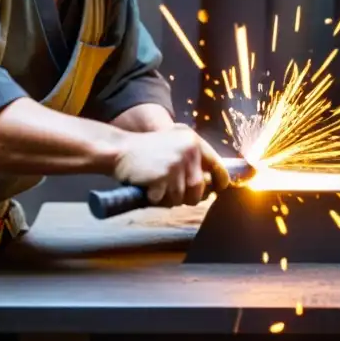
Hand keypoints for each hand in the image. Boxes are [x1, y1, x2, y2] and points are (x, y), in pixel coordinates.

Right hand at [112, 125, 231, 206]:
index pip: (217, 166)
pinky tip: (148, 188)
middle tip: (173, 192)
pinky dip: (155, 199)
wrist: (119, 149)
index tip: (218, 189)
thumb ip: (193, 158)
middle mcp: (189, 150)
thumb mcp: (174, 144)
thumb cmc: (146, 151)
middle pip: (199, 188)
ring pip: (181, 197)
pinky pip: (164, 200)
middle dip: (188, 197)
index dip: (220, 181)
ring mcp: (176, 163)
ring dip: (169, 198)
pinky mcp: (163, 176)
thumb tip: (213, 184)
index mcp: (193, 141)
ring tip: (157, 187)